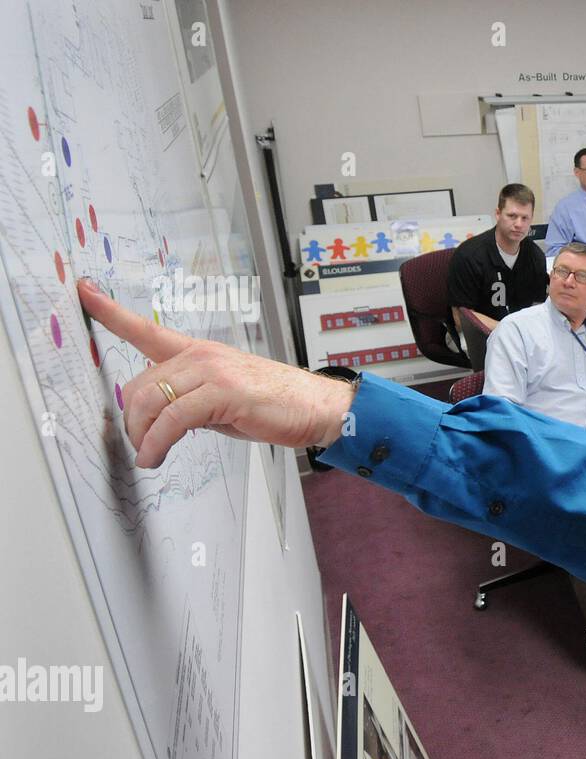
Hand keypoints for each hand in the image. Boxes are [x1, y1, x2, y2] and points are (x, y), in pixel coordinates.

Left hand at [77, 279, 355, 467]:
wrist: (316, 407)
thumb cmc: (276, 403)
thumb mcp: (224, 398)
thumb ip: (190, 399)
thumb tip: (160, 419)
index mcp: (200, 352)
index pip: (146, 328)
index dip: (110, 310)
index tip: (84, 291)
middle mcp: (202, 356)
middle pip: (140, 383)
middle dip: (132, 420)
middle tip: (138, 443)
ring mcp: (212, 371)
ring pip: (152, 400)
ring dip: (141, 435)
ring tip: (147, 454)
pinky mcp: (223, 393)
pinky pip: (173, 420)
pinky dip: (157, 443)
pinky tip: (156, 456)